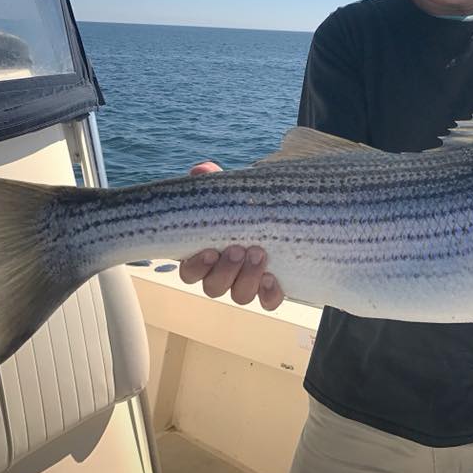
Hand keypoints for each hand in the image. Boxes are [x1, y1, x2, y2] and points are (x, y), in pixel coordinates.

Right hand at [178, 161, 284, 309]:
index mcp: (205, 258)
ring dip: (248, 278)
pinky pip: (268, 303)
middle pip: (214, 288)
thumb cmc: (244, 210)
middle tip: (239, 249)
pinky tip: (273, 278)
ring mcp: (247, 285)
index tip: (210, 250)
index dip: (197, 266)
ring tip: (259, 253)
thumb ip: (213, 184)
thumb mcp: (229, 196)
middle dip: (226, 270)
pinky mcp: (271, 290)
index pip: (190, 273)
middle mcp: (222, 276)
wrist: (282, 219)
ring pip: (240, 296)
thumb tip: (200, 170)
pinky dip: (270, 295)